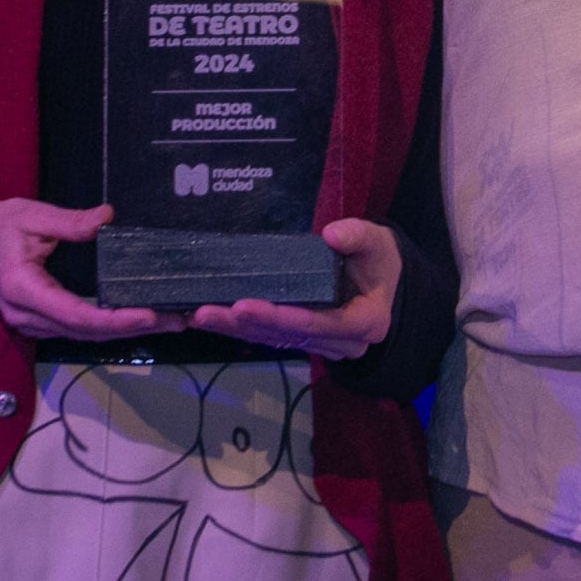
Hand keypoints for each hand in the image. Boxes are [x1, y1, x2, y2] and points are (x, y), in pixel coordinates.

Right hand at [0, 199, 185, 341]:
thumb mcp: (31, 214)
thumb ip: (69, 221)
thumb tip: (106, 218)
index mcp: (23, 288)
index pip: (74, 315)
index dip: (113, 320)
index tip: (148, 315)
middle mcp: (27, 315)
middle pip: (86, 332)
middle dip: (133, 329)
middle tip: (177, 320)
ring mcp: (31, 323)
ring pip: (83, 336)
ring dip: (126, 332)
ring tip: (168, 320)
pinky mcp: (39, 321)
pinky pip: (77, 330)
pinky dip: (109, 328)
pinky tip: (137, 319)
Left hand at [188, 218, 398, 360]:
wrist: (382, 282)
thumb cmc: (378, 260)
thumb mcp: (378, 242)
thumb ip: (358, 236)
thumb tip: (331, 234)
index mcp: (365, 322)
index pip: (321, 323)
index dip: (284, 317)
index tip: (247, 306)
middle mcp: (343, 343)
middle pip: (289, 335)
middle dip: (247, 324)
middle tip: (207, 312)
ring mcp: (321, 345)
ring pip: (274, 340)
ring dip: (235, 329)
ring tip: (199, 316)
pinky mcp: (302, 340)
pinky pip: (270, 336)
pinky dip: (240, 328)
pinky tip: (210, 319)